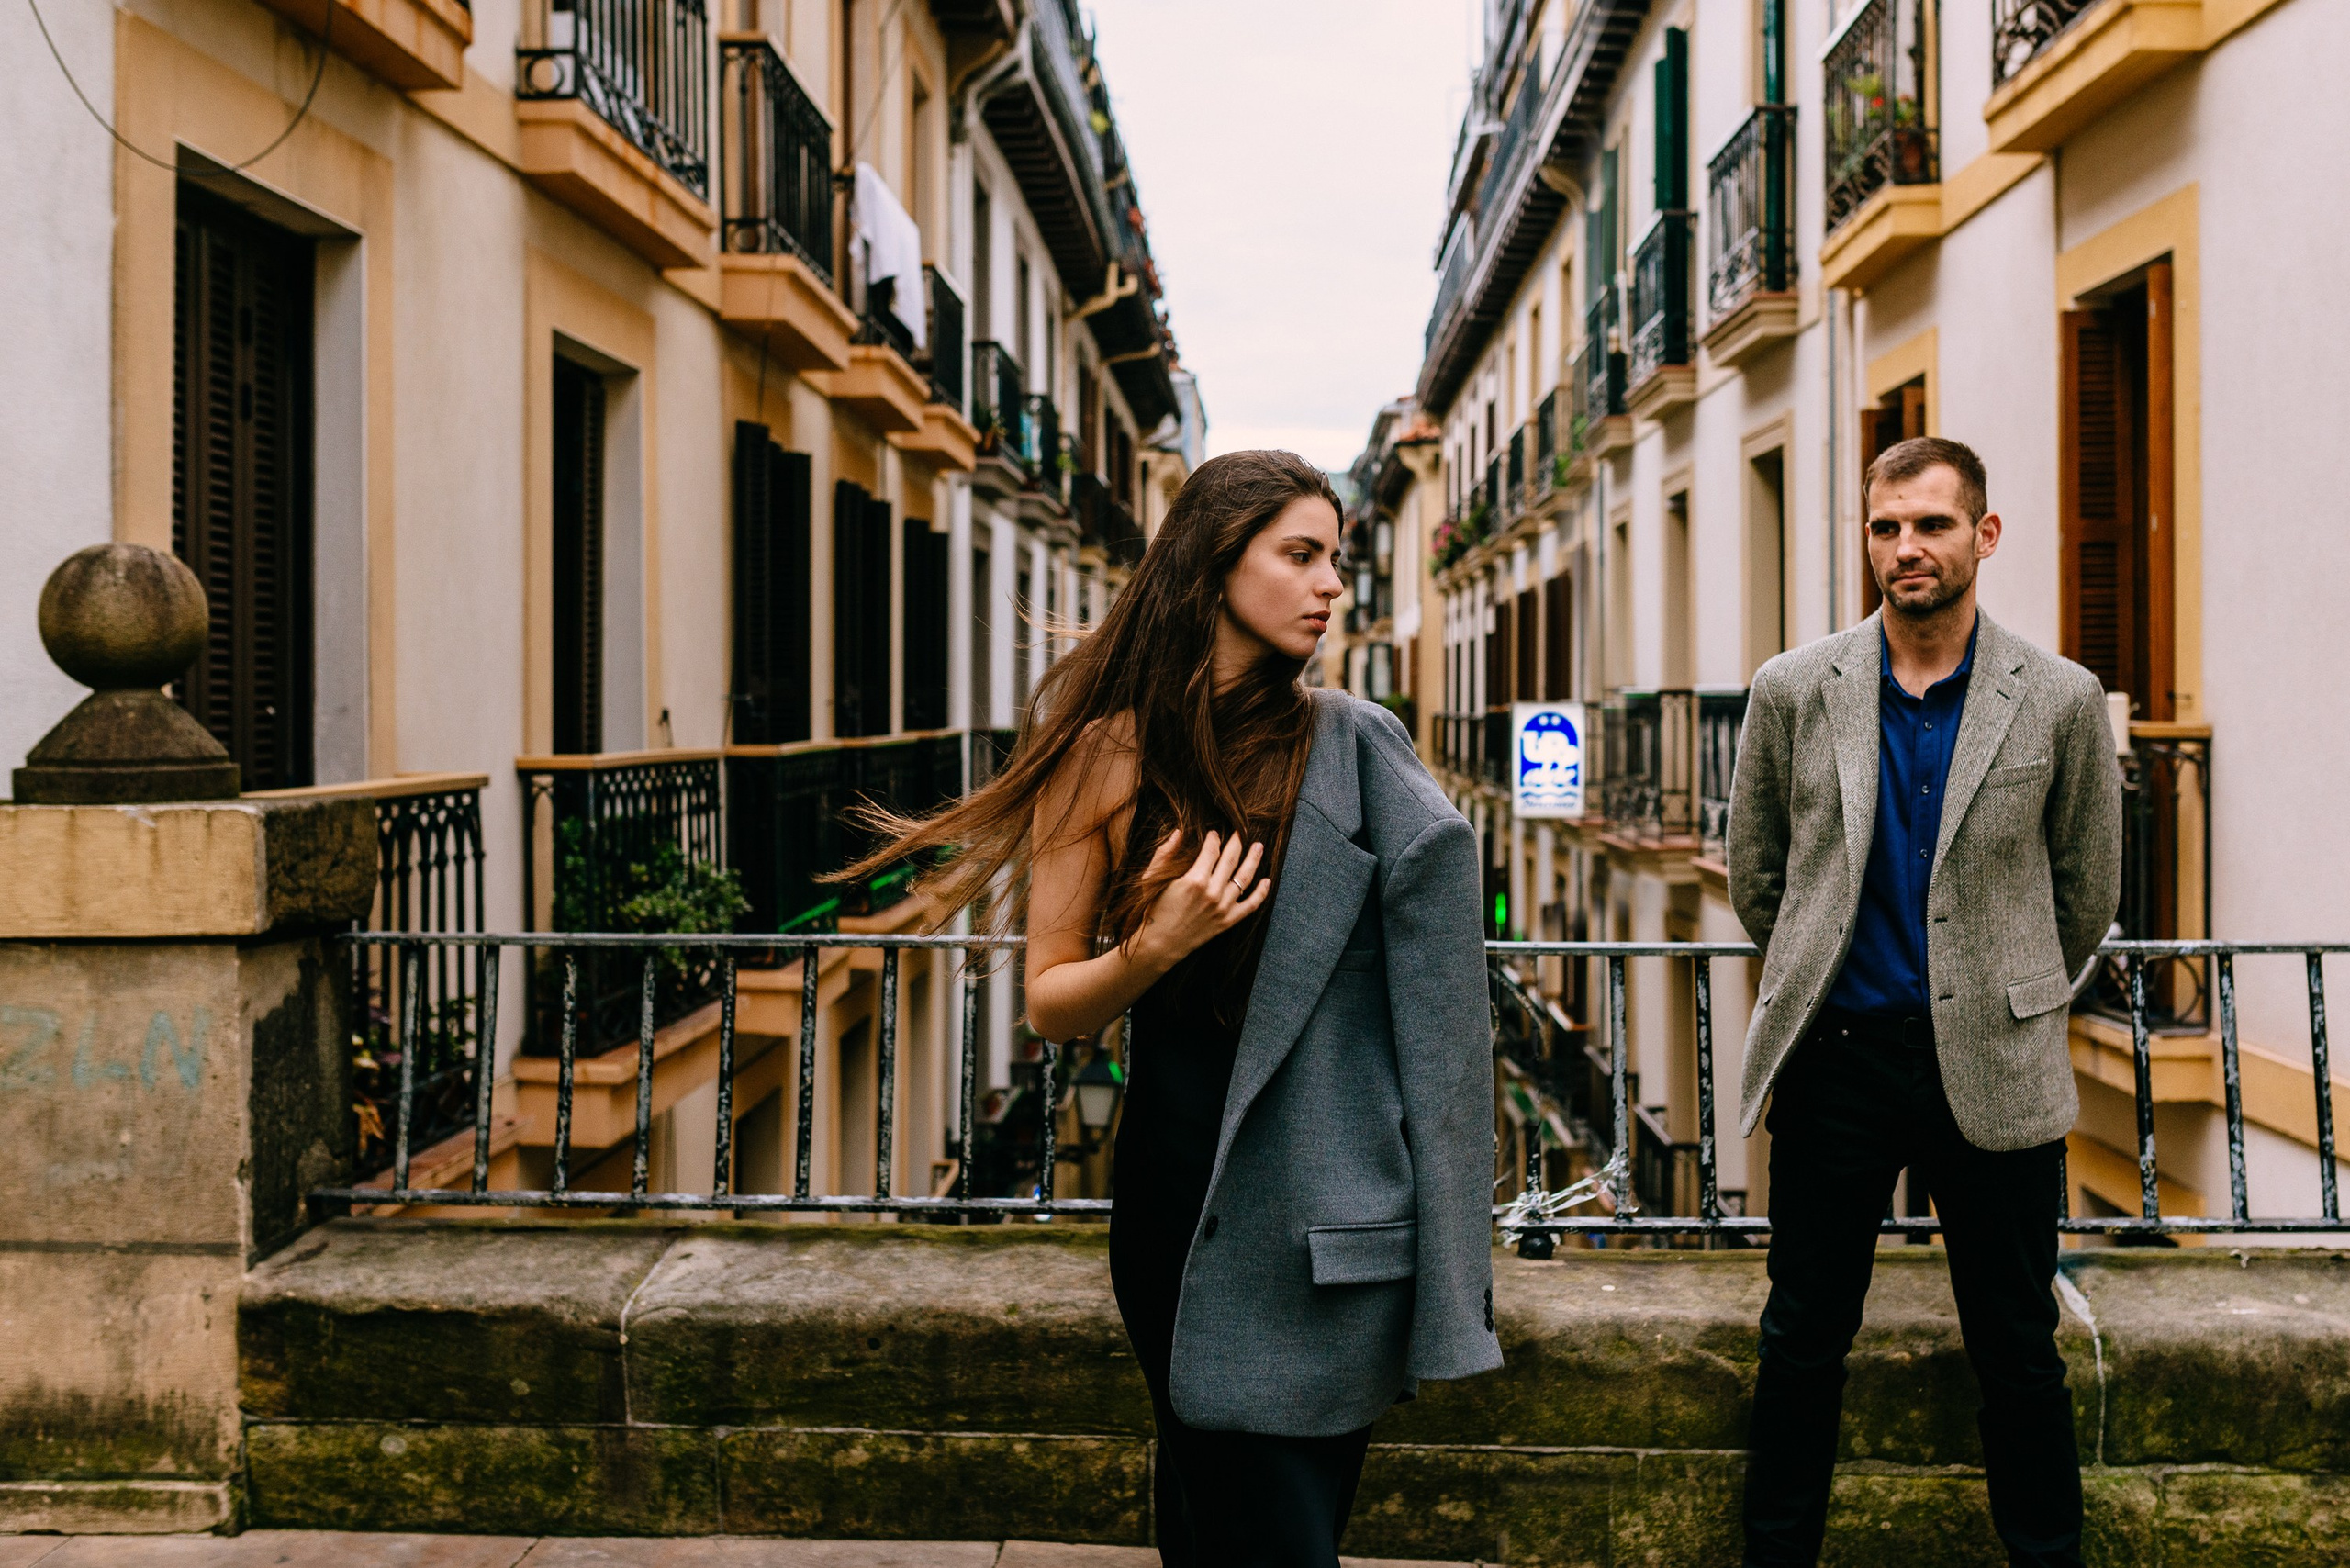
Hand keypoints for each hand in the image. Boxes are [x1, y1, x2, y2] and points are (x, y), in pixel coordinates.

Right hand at [1126, 829, 1269, 971]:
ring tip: (1258, 847)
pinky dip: (1261, 892)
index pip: (1212, 850)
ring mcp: (1223, 907)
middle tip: (1242, 831)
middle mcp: (1213, 892)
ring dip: (1253, 860)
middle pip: (1231, 859)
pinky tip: (1267, 880)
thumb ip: (1164, 853)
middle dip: (1237, 841)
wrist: (1160, 943)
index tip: (1215, 833)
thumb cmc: (1153, 909)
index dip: (1214, 838)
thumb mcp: (1151, 878)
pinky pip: (1251, 905)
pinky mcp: (1228, 921)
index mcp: (1195, 879)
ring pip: (1245, 878)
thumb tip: (1179, 832)